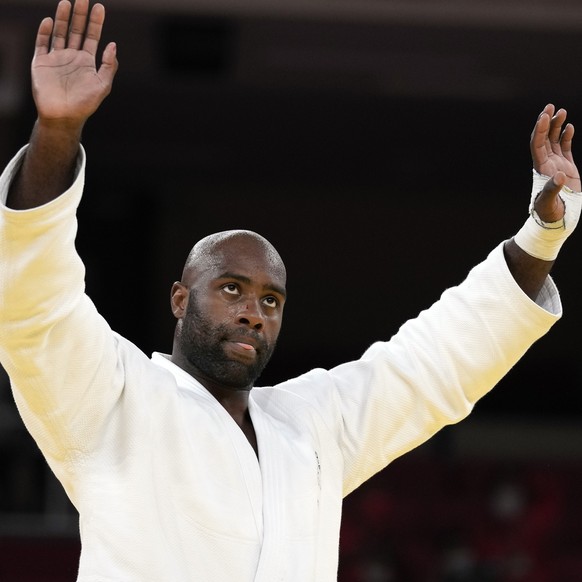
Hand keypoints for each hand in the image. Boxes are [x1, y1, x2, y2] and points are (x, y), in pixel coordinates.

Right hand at [32, 0, 117, 130]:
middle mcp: (71, 57)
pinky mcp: (41, 63)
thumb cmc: (85, 104)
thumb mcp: (103, 85)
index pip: (92, 37)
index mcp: (87, 62)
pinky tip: (49, 21)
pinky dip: (44, 32)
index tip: (100, 7)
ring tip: (67, 2)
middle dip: (79, 14)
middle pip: (75, 30)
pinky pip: (42, 44)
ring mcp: (56, 59)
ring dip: (62, 18)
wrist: (64, 117)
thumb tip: (113, 44)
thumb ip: (108, 65)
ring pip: (59, 33)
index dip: (96, 22)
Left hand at [530, 104, 579, 222]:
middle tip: (550, 106)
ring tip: (561, 111)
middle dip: (546, 122)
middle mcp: (546, 164)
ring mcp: (556, 165)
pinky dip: (566, 136)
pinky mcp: (567, 168)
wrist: (559, 220)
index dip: (539, 130)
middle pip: (544, 138)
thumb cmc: (550, 214)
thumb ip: (552, 190)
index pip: (537, 145)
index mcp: (540, 169)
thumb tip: (559, 176)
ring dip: (556, 126)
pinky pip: (565, 148)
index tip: (544, 116)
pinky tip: (569, 126)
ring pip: (554, 140)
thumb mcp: (548, 203)